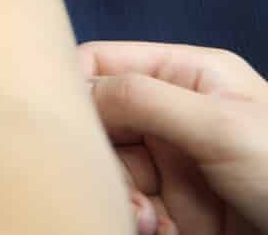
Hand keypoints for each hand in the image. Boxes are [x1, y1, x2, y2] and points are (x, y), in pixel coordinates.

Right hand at [83, 41, 267, 234]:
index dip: (74, 88)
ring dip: (117, 194)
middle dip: (100, 156)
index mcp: (186, 74)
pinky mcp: (179, 208)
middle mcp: (174, 113)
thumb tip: (76, 92)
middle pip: (98, 121)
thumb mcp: (219, 125)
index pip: (101, 63)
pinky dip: (134, 219)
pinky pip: (130, 205)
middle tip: (121, 186)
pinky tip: (157, 231)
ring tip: (147, 220)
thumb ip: (142, 98)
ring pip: (109, 168)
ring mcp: (175, 163)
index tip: (62, 123)